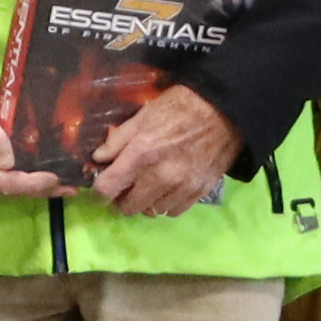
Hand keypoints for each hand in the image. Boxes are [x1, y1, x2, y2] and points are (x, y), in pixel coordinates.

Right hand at [0, 87, 72, 198]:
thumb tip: (10, 161)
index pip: (2, 181)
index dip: (30, 184)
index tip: (55, 178)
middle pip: (7, 189)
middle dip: (39, 190)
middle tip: (70, 188)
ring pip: (5, 187)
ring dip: (34, 187)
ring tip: (64, 185)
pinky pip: (1, 180)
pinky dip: (24, 181)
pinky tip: (42, 177)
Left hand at [87, 84, 241, 218]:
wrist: (223, 112)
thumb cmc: (178, 109)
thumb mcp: (141, 116)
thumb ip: (117, 140)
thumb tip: (97, 159)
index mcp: (141, 154)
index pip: (107, 188)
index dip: (98, 193)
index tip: (98, 192)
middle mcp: (160, 176)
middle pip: (128, 207)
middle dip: (120, 201)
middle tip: (123, 190)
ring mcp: (182, 186)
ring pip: (152, 211)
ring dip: (145, 203)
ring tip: (146, 189)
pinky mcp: (200, 191)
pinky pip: (174, 211)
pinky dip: (166, 204)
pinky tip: (166, 191)